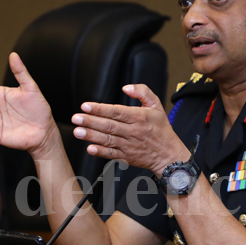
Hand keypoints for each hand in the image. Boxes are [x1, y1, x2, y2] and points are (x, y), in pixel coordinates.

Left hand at [71, 84, 189, 173]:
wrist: (169, 155)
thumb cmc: (161, 129)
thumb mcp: (157, 106)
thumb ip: (143, 92)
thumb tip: (126, 87)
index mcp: (139, 117)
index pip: (116, 112)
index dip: (100, 109)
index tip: (86, 106)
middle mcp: (133, 131)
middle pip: (109, 125)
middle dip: (90, 121)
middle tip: (76, 118)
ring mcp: (129, 145)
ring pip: (108, 139)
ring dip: (91, 136)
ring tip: (77, 131)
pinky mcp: (127, 157)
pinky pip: (112, 154)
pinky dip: (100, 152)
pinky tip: (90, 148)